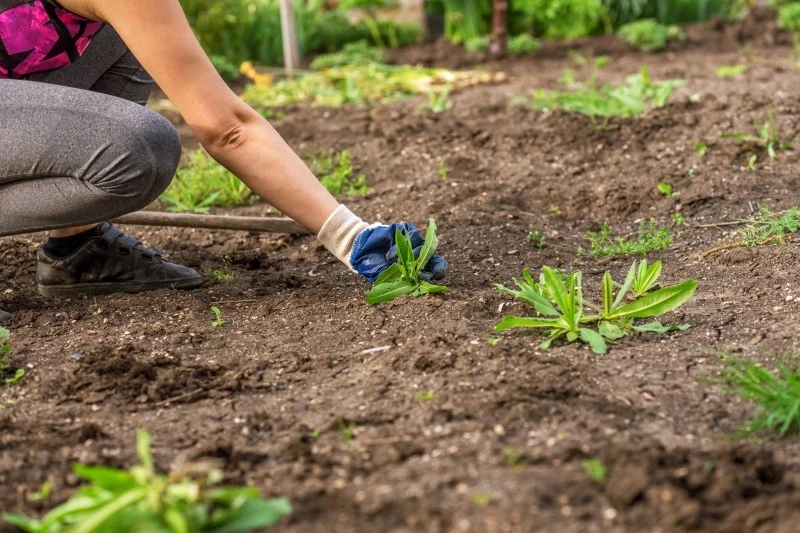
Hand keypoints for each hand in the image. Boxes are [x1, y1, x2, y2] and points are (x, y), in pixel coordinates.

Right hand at [317, 205, 448, 282]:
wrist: (359, 251)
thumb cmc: (373, 268)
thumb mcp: (387, 278)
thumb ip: (401, 282)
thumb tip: (416, 287)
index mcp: (417, 267)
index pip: (435, 268)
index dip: (439, 271)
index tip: (435, 276)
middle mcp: (417, 253)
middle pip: (433, 255)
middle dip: (432, 264)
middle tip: (423, 273)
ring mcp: (410, 241)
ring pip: (422, 245)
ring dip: (412, 256)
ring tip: (396, 263)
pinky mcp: (402, 230)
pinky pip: (410, 235)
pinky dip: (399, 247)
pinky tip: (390, 255)